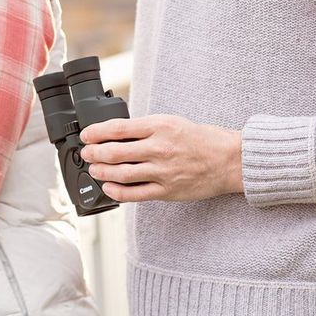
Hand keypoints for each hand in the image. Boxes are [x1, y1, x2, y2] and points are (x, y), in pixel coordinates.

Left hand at [79, 114, 242, 201]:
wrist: (229, 160)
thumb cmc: (200, 139)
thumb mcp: (171, 122)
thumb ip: (145, 128)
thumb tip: (116, 133)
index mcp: (159, 126)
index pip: (118, 128)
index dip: (96, 132)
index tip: (86, 135)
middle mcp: (159, 148)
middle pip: (114, 152)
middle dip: (94, 153)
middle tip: (86, 153)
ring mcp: (162, 171)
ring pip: (121, 174)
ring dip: (101, 172)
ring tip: (93, 169)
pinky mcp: (167, 190)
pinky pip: (135, 194)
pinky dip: (117, 191)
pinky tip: (108, 187)